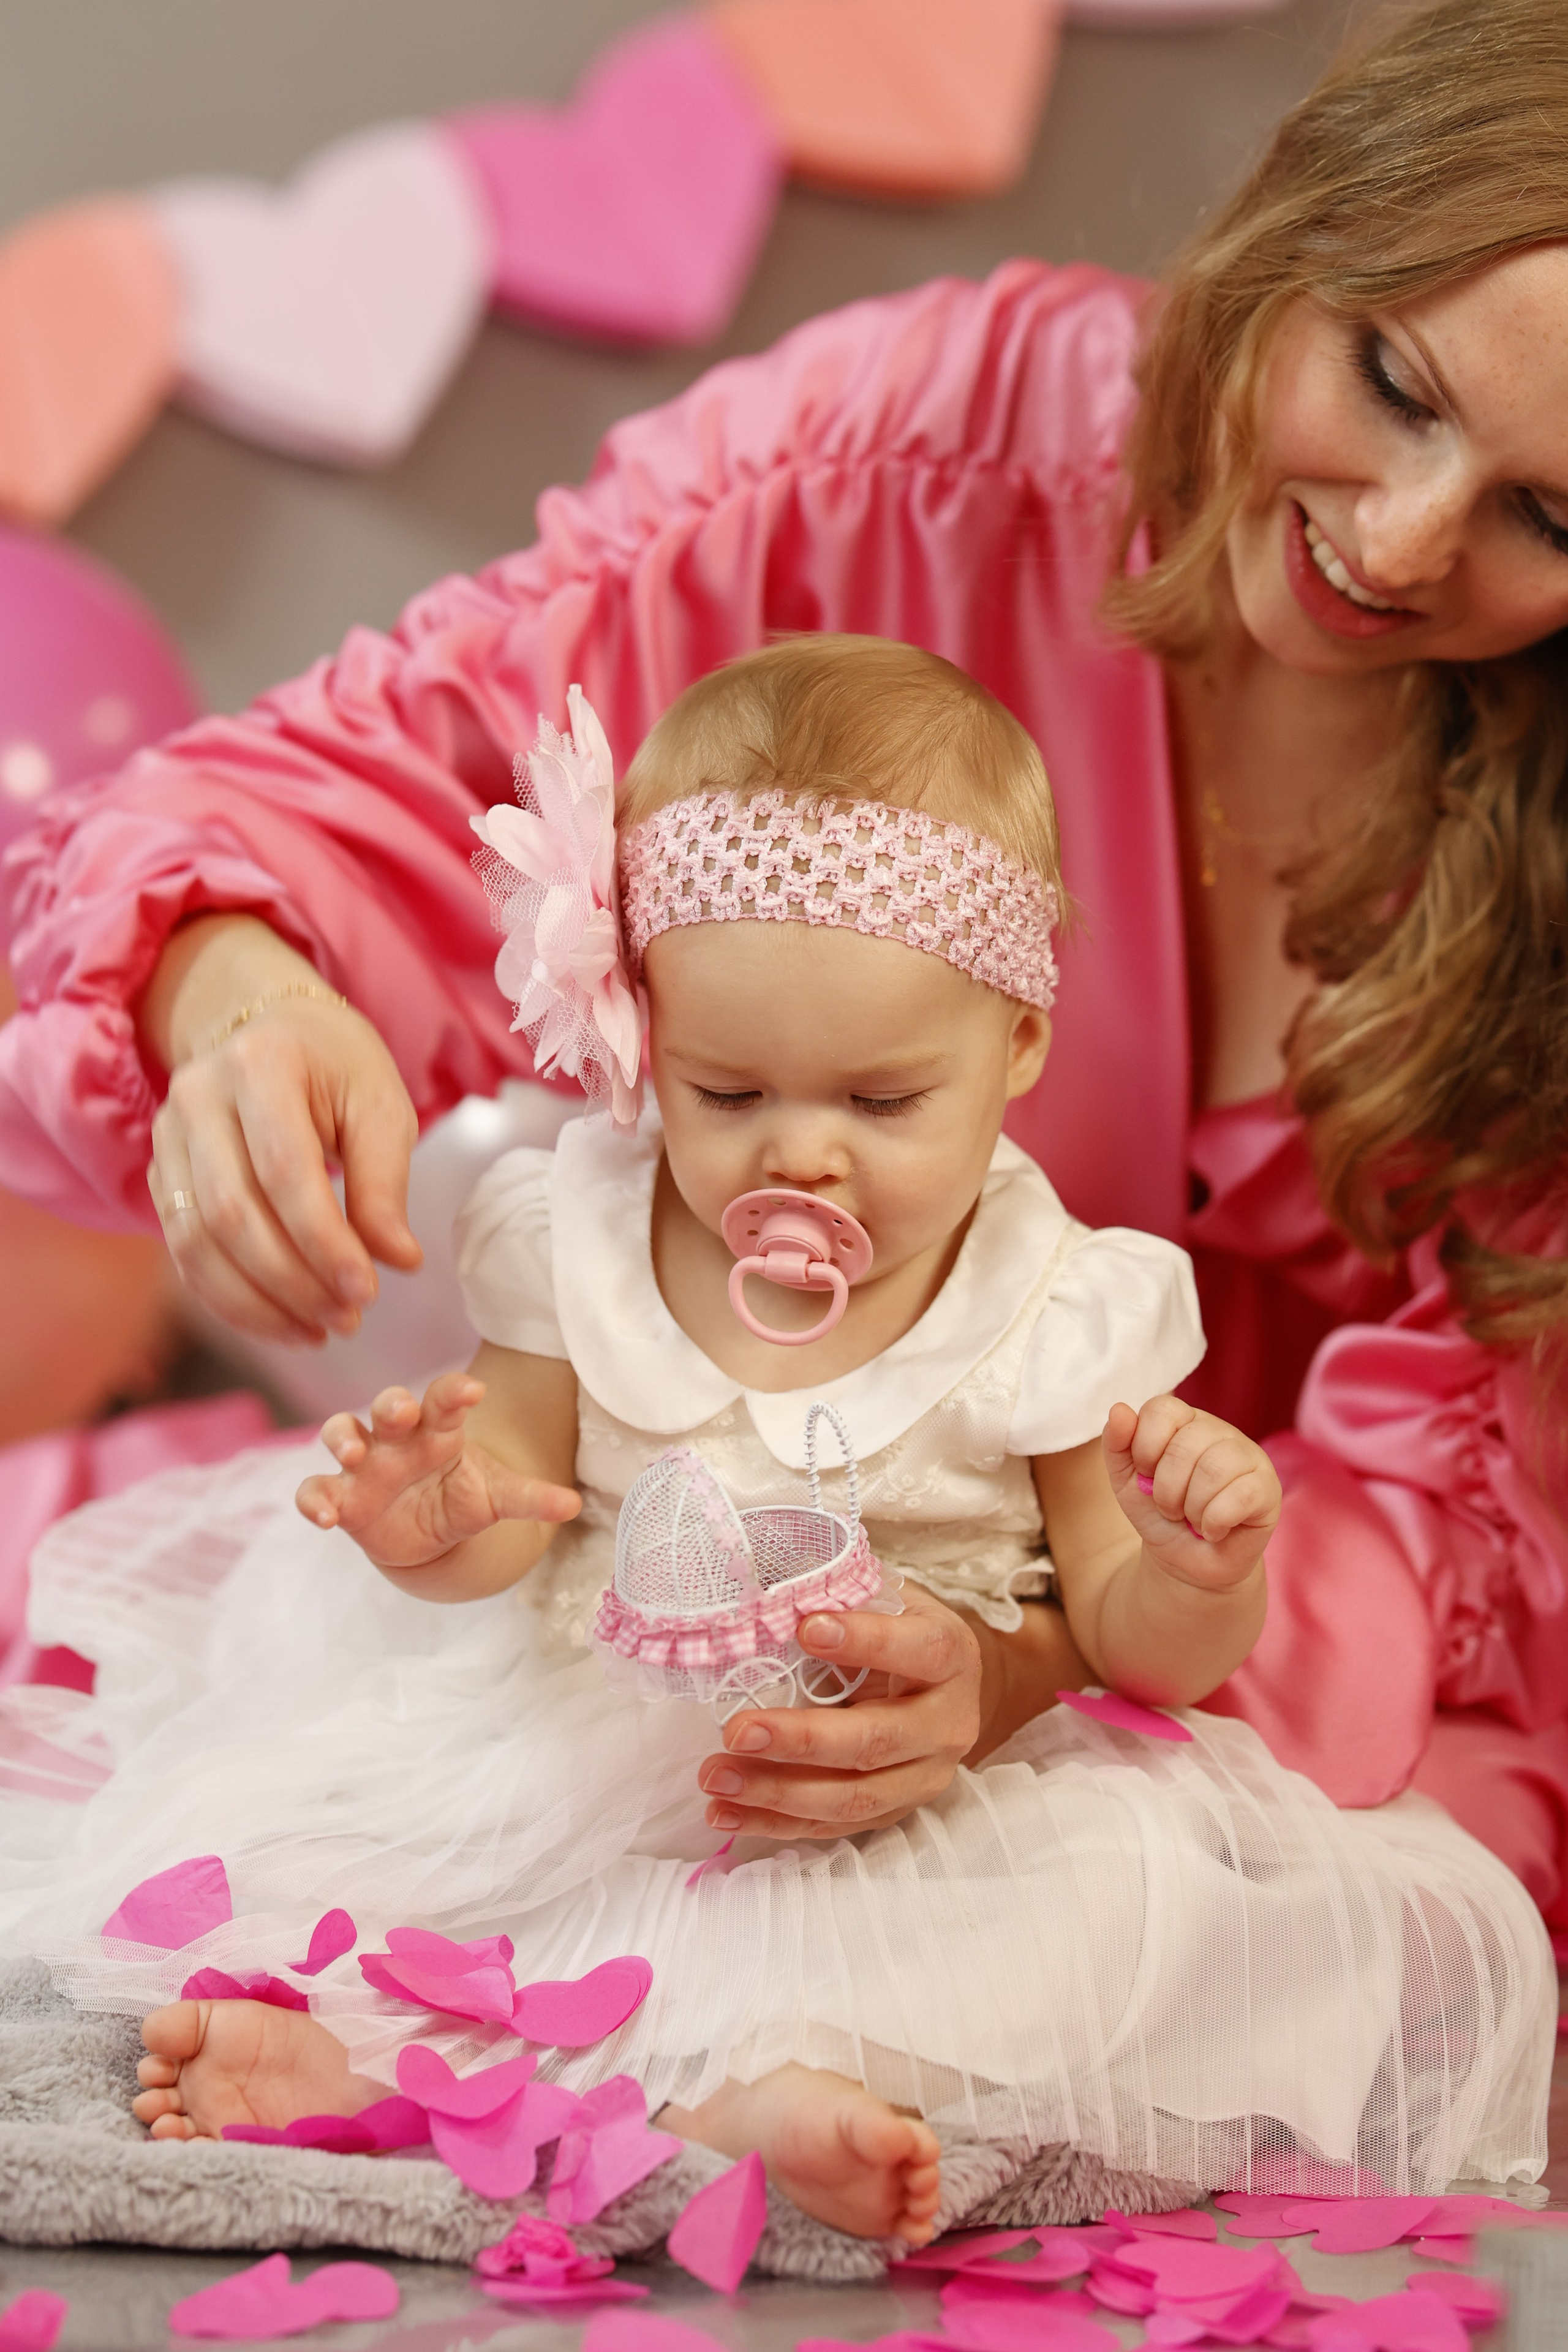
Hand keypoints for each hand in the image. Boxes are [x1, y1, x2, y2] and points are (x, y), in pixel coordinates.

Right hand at [143, 915, 421, 1344]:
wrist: (272, 1028)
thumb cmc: (337, 1067)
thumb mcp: (380, 1106)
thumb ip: (385, 1184)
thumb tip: (399, 1262)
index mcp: (261, 1064)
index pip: (284, 1170)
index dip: (323, 1240)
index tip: (366, 1291)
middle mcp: (197, 1096)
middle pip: (231, 1212)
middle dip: (291, 1280)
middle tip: (348, 1319)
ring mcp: (168, 1136)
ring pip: (196, 1240)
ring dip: (257, 1302)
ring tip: (319, 1332)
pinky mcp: (162, 1173)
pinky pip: (184, 1250)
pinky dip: (230, 1297)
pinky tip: (280, 1321)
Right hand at [295, 1372, 579, 1570]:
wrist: (429, 1537)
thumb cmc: (461, 1499)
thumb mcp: (496, 1498)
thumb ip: (529, 1499)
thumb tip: (572, 1505)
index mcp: (439, 1429)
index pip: (444, 1400)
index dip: (455, 1392)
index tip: (474, 1390)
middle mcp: (398, 1439)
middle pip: (388, 1406)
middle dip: (392, 1403)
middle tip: (401, 1411)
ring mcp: (365, 1466)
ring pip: (342, 1434)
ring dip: (344, 1438)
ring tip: (354, 1454)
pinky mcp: (342, 1498)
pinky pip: (316, 1490)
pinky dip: (313, 1500)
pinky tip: (324, 1517)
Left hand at [695, 1584, 985, 1839]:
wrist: (950, 1691)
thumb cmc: (906, 1633)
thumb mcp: (891, 1600)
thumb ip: (845, 1594)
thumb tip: (770, 1589)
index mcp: (950, 1657)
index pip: (918, 1650)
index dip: (865, 1641)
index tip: (804, 1629)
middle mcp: (947, 1723)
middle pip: (876, 1740)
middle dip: (801, 1740)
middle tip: (737, 1730)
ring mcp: (923, 1777)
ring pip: (854, 1796)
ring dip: (777, 1792)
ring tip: (715, 1776)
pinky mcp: (895, 1812)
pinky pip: (834, 1827)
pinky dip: (774, 1823)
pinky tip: (724, 1810)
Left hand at [1103, 1395, 1280, 1592]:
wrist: (1185, 1563)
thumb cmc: (1159, 1514)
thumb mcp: (1126, 1481)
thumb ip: (1117, 1443)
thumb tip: (1119, 1410)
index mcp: (1185, 1422)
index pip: (1163, 1409)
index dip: (1145, 1447)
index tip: (1146, 1474)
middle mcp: (1219, 1431)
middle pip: (1186, 1444)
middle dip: (1166, 1489)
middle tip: (1170, 1508)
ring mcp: (1248, 1456)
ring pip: (1214, 1469)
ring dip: (1191, 1508)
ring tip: (1193, 1519)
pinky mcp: (1268, 1488)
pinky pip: (1240, 1496)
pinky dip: (1215, 1522)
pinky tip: (1214, 1530)